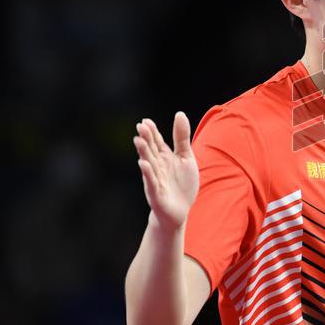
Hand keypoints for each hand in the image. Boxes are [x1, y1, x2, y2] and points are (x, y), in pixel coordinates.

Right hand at [133, 113, 199, 231]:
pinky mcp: (157, 194)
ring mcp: (155, 180)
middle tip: (141, 126)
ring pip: (149, 164)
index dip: (152, 132)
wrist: (180, 211)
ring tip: (139, 141)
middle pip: (151, 151)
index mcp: (164, 157)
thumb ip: (182, 138)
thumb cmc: (182, 183)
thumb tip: (179, 113)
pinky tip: (144, 164)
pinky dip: (148, 173)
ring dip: (144, 153)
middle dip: (146, 139)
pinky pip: (151, 182)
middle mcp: (157, 167)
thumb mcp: (186, 157)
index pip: (157, 142)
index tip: (145, 121)